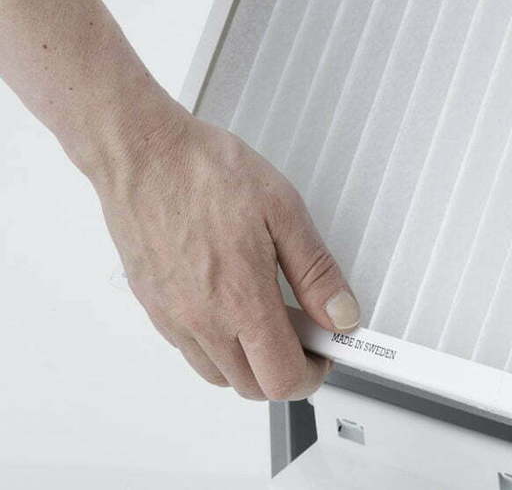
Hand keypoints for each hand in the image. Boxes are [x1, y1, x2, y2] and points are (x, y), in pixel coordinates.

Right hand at [91, 103, 359, 400]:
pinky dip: (220, 345)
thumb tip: (340, 313)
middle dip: (285, 370)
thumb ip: (316, 272)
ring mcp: (172, 317)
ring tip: (270, 315)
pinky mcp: (154, 306)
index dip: (313, 373)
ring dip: (251, 361)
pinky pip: (190, 349)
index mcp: (240, 300)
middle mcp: (202, 320)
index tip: (326, 350)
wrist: (143, 153)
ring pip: (218, 373)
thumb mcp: (284, 212)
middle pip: (251, 386)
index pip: (282, 378)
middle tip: (304, 331)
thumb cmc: (205, 172)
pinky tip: (234, 305)